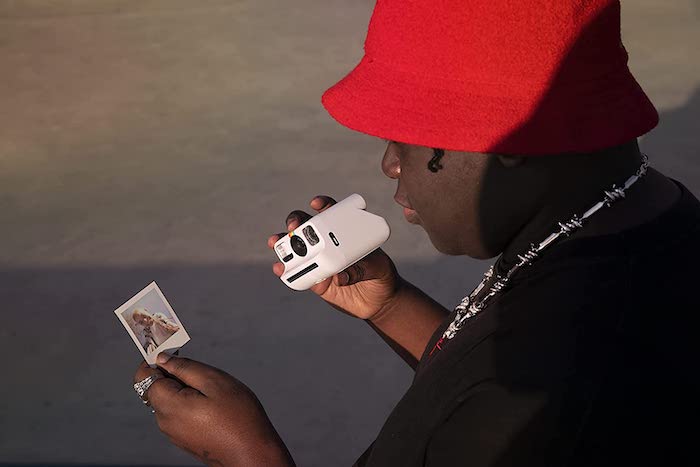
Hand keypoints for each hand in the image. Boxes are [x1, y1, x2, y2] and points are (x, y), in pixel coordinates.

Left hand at [134, 354, 294, 466]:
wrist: (251, 453)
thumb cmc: (238, 418)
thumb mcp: (215, 381)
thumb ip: (185, 367)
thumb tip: (162, 359)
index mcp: (169, 405)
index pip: (144, 376)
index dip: (155, 361)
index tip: (173, 353)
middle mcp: (165, 421)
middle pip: (157, 388)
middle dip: (174, 375)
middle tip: (203, 374)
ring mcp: (174, 432)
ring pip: (170, 400)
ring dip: (185, 389)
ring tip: (213, 392)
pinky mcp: (184, 438)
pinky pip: (179, 413)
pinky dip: (190, 403)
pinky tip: (213, 406)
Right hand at [267, 195, 402, 320]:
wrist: (378, 300)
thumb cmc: (380, 274)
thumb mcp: (377, 267)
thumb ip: (361, 269)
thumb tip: (339, 277)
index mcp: (344, 232)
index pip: (332, 212)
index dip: (323, 204)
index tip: (317, 204)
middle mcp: (327, 243)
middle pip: (306, 226)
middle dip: (295, 221)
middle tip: (293, 226)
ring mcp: (318, 260)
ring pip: (296, 248)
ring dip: (283, 243)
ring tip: (275, 243)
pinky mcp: (314, 279)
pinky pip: (297, 273)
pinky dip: (285, 270)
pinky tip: (280, 269)